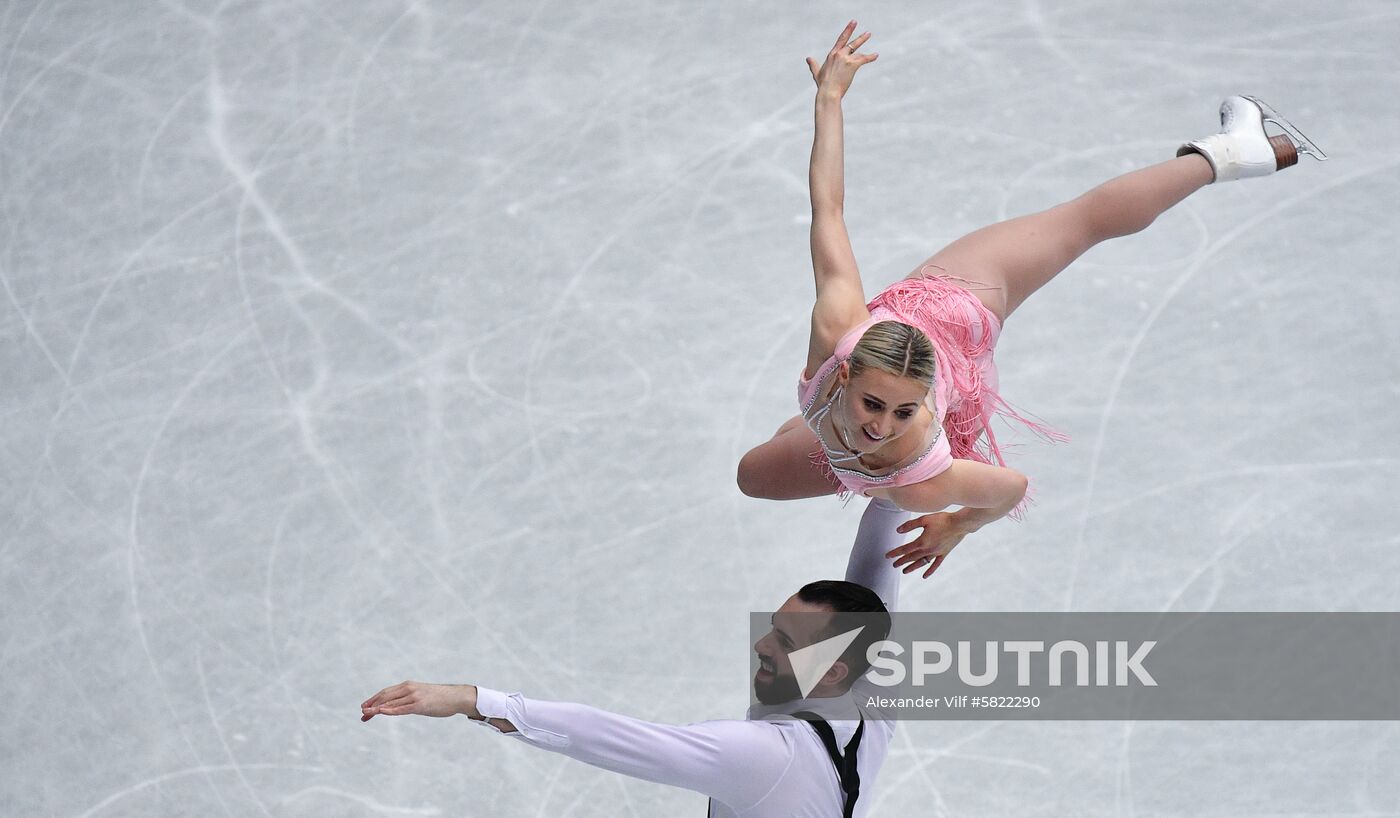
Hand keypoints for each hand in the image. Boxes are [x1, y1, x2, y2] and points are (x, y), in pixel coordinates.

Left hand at [361, 680, 476, 721]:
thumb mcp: (421, 696)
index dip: (373, 699)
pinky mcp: (419, 705)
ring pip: (391, 702)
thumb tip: (399, 707)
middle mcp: (409, 688)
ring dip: (376, 708)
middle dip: (371, 704)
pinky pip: (401, 708)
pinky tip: (381, 712)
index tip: (364, 708)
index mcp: (408, 685)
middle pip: (385, 696)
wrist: (456, 697)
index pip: (386, 692)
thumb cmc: (440, 698)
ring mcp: (414, 696)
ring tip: (366, 714)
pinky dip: (390, 710)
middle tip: (362, 713)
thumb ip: (409, 700)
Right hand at [806, 21, 877, 97]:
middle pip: (851, 42)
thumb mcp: (816, 72)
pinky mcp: (852, 65)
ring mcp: (845, 59)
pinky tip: (875, 55)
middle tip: (866, 31)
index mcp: (832, 55)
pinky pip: (864, 59)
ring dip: (863, 41)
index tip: (853, 24)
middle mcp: (839, 54)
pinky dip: (870, 57)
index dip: (847, 31)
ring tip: (868, 35)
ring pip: (857, 49)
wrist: (828, 92)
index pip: (841, 40)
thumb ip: (813, 64)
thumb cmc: (823, 85)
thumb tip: (808, 58)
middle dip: (859, 36)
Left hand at [885, 512, 971, 578]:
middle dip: (901, 561)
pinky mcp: (944, 554)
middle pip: (912, 557)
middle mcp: (928, 550)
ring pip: (922, 563)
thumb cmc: (942, 520)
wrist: (959, 524)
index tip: (888, 556)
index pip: (905, 549)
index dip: (895, 553)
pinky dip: (930, 571)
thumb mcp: (924, 519)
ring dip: (912, 567)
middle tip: (894, 565)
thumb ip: (910, 525)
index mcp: (922, 542)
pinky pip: (935, 565)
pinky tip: (924, 576)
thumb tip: (898, 530)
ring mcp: (936, 553)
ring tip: (904, 571)